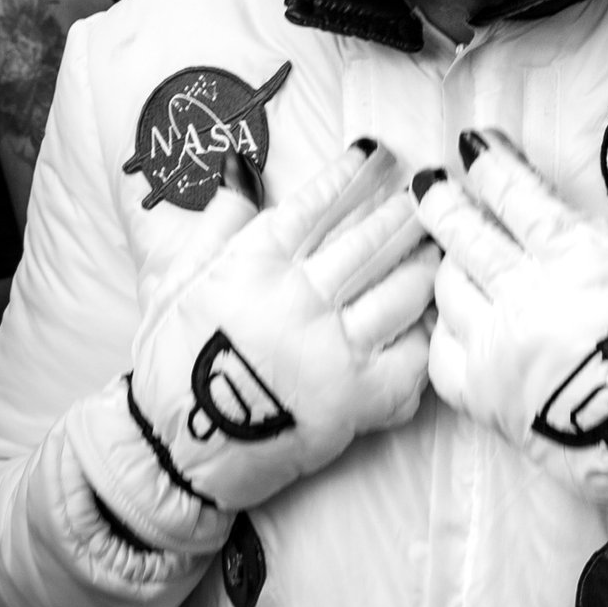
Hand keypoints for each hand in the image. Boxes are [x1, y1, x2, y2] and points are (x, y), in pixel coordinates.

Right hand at [125, 139, 436, 515]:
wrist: (176, 453)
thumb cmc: (169, 367)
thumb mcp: (176, 280)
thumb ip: (218, 222)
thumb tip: (243, 168)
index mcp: (255, 263)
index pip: (318, 202)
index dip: (352, 172)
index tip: (376, 153)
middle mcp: (300, 298)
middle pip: (371, 238)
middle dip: (403, 209)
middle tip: (425, 191)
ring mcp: (335, 349)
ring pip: (403, 288)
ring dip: (426, 259)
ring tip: (438, 242)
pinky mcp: (360, 398)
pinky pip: (414, 352)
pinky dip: (428, 328)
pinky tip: (436, 310)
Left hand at [416, 132, 607, 511]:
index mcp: (577, 259)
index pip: (515, 194)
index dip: (490, 162)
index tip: (475, 143)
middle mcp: (527, 297)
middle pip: (465, 233)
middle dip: (443, 200)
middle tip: (429, 181)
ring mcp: (500, 350)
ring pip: (447, 288)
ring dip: (444, 260)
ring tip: (446, 248)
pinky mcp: (488, 400)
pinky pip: (442, 353)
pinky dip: (442, 327)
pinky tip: (453, 317)